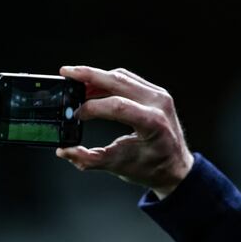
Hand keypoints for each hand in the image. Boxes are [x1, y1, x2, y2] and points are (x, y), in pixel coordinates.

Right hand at [56, 66, 193, 198]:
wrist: (175, 167)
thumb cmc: (152, 168)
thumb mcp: (119, 166)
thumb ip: (90, 159)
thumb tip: (65, 151)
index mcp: (154, 123)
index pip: (118, 106)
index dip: (92, 107)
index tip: (76, 114)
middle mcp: (158, 103)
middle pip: (118, 81)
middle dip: (88, 75)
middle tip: (66, 73)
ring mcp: (159, 95)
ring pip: (122, 76)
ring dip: (97, 77)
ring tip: (76, 84)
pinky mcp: (155, 93)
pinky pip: (128, 79)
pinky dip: (108, 80)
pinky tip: (93, 87)